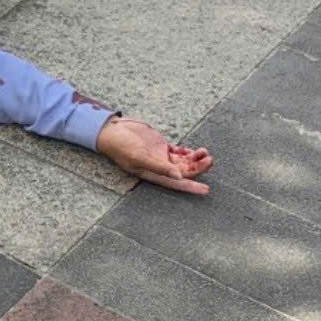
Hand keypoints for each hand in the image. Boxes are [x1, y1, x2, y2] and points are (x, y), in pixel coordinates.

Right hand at [96, 117, 212, 194]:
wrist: (111, 130)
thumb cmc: (121, 146)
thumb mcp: (139, 156)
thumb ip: (159, 166)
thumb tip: (179, 177)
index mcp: (154, 174)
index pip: (177, 183)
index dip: (192, 187)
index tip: (206, 190)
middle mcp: (159, 167)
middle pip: (184, 171)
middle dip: (198, 167)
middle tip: (209, 160)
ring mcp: (160, 156)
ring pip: (183, 161)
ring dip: (195, 158)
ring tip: (205, 152)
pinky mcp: (160, 146)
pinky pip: (178, 152)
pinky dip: (188, 151)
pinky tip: (194, 149)